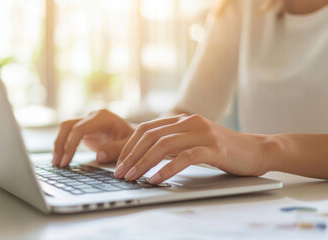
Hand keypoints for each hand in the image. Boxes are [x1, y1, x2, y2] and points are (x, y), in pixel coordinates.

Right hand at [53, 109, 134, 166]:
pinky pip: (69, 134)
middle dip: (60, 144)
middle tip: (57, 163)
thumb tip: (99, 156)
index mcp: (103, 117)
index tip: (66, 161)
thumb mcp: (129, 146)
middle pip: (68, 125)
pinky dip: (63, 145)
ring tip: (56, 163)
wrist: (136, 136)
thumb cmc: (134, 141)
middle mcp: (93, 116)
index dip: (71, 145)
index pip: (80, 128)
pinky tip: (61, 159)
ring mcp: (87, 121)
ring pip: (65, 128)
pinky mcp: (84, 128)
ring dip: (59, 144)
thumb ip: (115, 149)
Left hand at [114, 114, 265, 183]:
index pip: (147, 129)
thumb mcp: (193, 141)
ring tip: (133, 178)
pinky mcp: (214, 148)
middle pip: (151, 136)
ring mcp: (202, 133)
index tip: (119, 163)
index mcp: (182, 119)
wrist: (256, 150)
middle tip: (121, 173)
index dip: (129, 146)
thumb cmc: (221, 150)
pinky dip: (167, 169)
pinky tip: (156, 179)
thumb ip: (173, 143)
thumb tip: (144, 156)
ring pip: (164, 146)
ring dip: (144, 163)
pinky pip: (184, 158)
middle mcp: (190, 122)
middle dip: (132, 156)